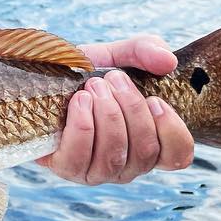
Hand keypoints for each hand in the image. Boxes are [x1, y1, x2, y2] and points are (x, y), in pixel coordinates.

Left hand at [37, 34, 193, 184]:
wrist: (41, 76)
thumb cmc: (87, 72)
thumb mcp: (118, 54)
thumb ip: (145, 50)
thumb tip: (167, 60)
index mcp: (148, 140)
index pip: (178, 156)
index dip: (171, 131)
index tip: (154, 99)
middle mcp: (128, 162)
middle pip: (146, 151)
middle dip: (130, 108)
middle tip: (112, 78)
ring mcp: (99, 170)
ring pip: (115, 156)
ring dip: (107, 115)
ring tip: (93, 86)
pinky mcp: (68, 168)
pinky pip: (80, 158)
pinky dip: (82, 127)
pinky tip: (79, 102)